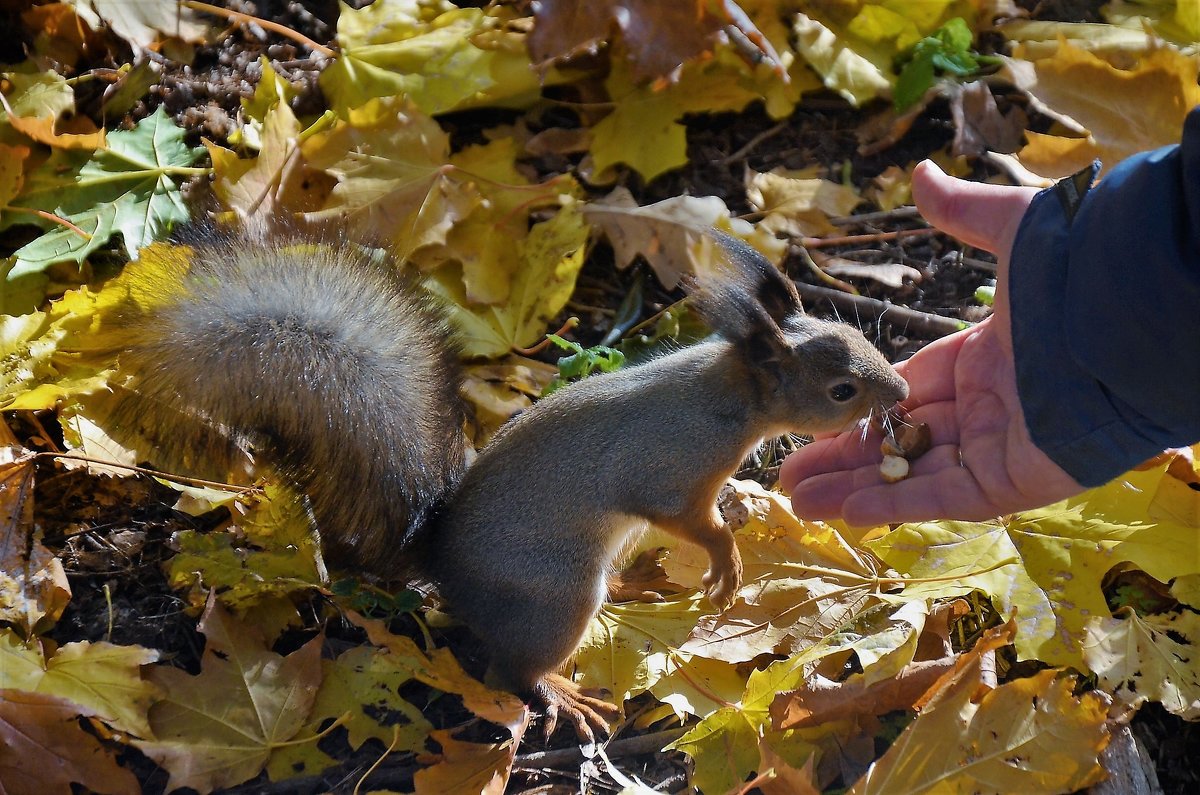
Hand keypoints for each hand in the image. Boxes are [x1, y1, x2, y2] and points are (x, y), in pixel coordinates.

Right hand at [779, 161, 1082, 524]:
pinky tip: (843, 512)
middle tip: (787, 473)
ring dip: (853, 490)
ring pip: (913, 475)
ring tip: (794, 501)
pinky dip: (896, 506)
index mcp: (985, 358)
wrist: (1132, 315)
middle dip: (842, 458)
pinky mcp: (1015, 482)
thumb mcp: (1010, 228)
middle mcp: (989, 407)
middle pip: (899, 440)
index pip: (908, 389)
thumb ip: (962, 212)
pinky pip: (945, 499)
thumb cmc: (1076, 270)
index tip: (815, 417)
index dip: (859, 406)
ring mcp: (1001, 448)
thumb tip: (920, 174)